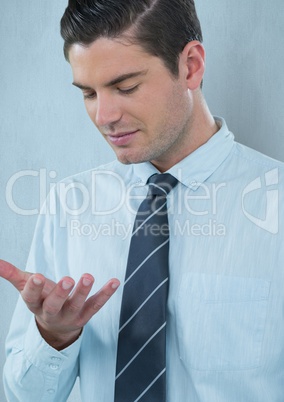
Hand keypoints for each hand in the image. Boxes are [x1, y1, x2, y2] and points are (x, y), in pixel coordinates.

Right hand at [0, 259, 119, 349]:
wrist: (57, 327)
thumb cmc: (42, 300)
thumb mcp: (27, 288)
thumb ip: (13, 275)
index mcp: (36, 305)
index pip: (31, 298)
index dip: (34, 288)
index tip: (38, 276)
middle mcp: (53, 313)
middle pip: (55, 305)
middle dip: (60, 293)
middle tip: (67, 279)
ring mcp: (71, 315)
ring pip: (77, 305)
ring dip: (83, 292)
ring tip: (88, 276)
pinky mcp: (86, 315)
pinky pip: (97, 305)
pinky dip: (106, 294)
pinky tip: (115, 281)